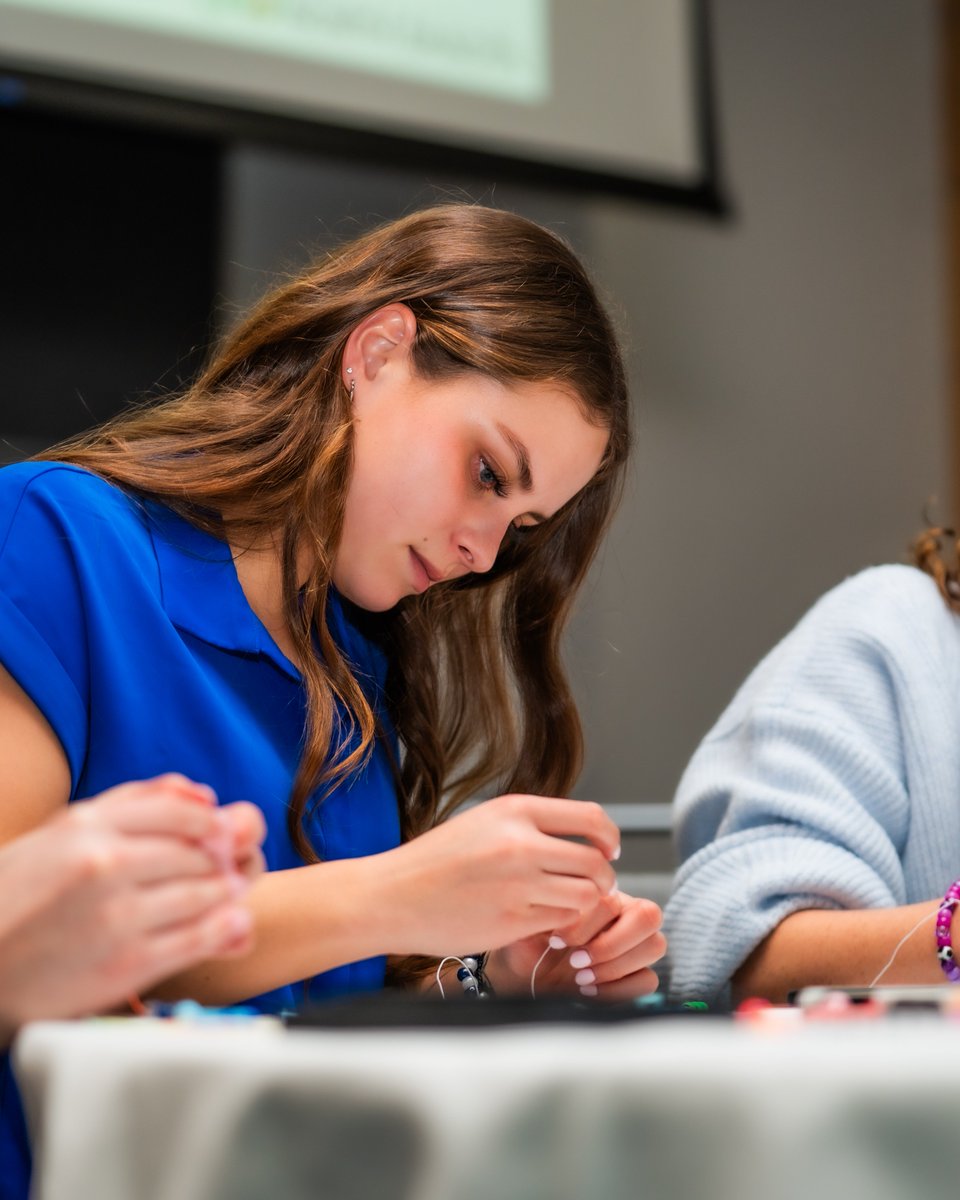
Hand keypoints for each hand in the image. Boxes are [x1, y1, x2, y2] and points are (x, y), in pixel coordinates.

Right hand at [0, 774, 265, 1038]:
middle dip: (222, 859)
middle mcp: (106, 864)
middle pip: (199, 851)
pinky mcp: (127, 963)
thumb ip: (133, 804)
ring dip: (225, 893)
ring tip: (227, 893)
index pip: (180, 810)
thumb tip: (204, 793)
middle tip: (230, 866)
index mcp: (87, 827)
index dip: (211, 822)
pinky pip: (199, 938)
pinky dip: (225, 928)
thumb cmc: (18, 895)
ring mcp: (118, 915)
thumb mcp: (62, 834)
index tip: (221, 833)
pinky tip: (229, 924)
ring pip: (206, 892)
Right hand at [375, 794, 620, 956]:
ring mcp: (518, 885)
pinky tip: (544, 921)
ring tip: (567, 905)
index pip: (590, 818)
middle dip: (603, 877)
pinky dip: (560, 924)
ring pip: (585, 896)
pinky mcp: (512, 922)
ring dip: (585, 904)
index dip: (609, 837)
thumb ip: (528, 825)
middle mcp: (521, 844)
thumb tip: (578, 835)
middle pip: (595, 862)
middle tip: (594, 885)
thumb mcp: (483, 822)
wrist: (391, 897)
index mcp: (514, 811)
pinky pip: (560, 922)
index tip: (609, 849)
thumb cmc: (434, 862)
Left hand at [489, 890, 665, 998]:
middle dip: (610, 944)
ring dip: (616, 966)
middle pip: (648, 916)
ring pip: (655, 945)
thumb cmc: (530, 944)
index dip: (585, 925)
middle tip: (576, 962)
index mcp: (600, 894)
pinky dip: (619, 990)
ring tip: (581, 979)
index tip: (556, 942)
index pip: (612, 901)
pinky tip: (590, 992)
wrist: (528, 977)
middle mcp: (624, 915)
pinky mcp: (639, 974)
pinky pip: (649, 979)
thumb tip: (555, 907)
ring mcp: (636, 945)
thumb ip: (541, 912)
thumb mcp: (529, 925)